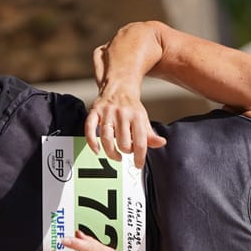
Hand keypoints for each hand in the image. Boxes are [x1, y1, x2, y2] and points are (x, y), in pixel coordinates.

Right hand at [86, 43, 166, 169]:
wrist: (119, 85)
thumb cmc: (132, 106)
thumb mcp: (143, 119)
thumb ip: (150, 134)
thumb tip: (161, 143)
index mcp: (137, 116)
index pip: (140, 142)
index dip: (139, 157)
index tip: (138, 165)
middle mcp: (122, 114)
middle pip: (123, 142)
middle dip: (125, 152)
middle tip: (126, 152)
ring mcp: (107, 113)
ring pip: (107, 138)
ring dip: (111, 152)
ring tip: (116, 156)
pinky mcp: (94, 112)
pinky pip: (89, 128)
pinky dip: (92, 142)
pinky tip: (96, 150)